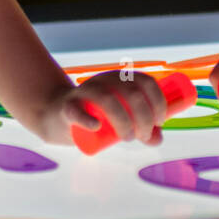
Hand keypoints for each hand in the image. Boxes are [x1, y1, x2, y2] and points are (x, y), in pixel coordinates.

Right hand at [37, 70, 168, 146]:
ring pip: (108, 99)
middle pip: (131, 93)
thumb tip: (158, 138)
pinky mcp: (67, 107)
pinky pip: (76, 110)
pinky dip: (87, 118)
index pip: (146, 82)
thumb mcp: (121, 119)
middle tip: (143, 136)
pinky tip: (96, 127)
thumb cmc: (94, 115)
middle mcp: (104, 80)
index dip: (158, 101)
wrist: (58, 114)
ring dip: (124, 121)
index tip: (160, 122)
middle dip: (144, 117)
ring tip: (128, 138)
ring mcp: (85, 92)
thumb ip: (141, 127)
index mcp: (120, 79)